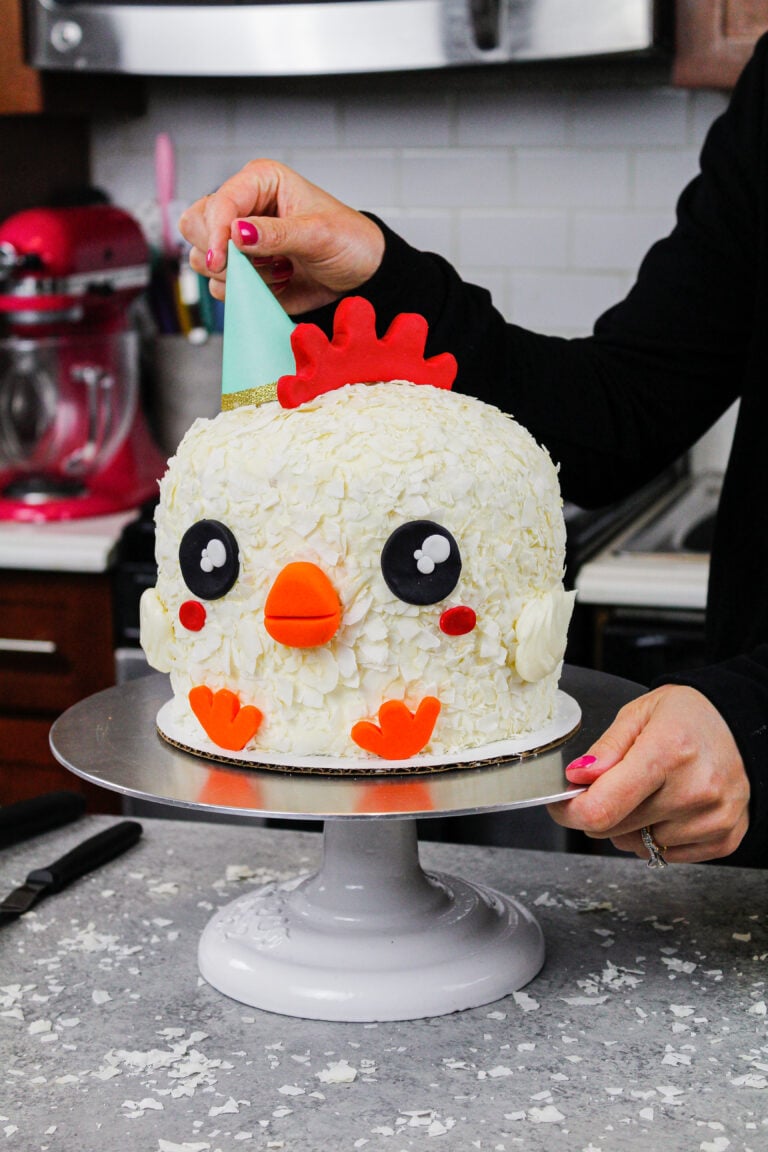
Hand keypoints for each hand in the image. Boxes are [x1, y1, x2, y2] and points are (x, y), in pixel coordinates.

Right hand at [178, 159, 384, 313]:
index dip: (214, 231)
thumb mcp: (319, 234)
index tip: (221, 260)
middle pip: (194, 225)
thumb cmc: (348, 241)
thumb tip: (237, 233)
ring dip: (235, 275)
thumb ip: (277, 234)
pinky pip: (220, 285)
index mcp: (260, 183)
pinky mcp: (242, 271)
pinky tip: (276, 283)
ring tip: (277, 270)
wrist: (361, 275)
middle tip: (251, 266)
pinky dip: (243, 291)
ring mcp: (238, 242)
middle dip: (218, 252)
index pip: (218, 202)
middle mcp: (243, 208)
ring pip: (201, 258)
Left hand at [547, 685, 749, 863]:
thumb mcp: (638, 714)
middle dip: (600, 812)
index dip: (570, 813)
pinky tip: (670, 807)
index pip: (603, 808)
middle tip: (612, 786)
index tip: (562, 805)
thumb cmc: (688, 716)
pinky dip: (657, 836)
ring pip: (639, 845)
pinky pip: (667, 854)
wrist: (742, 724)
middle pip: (615, 829)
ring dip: (630, 826)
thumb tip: (577, 778)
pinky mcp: (724, 838)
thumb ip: (605, 749)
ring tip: (650, 791)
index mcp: (667, 753)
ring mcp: (713, 819)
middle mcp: (694, 790)